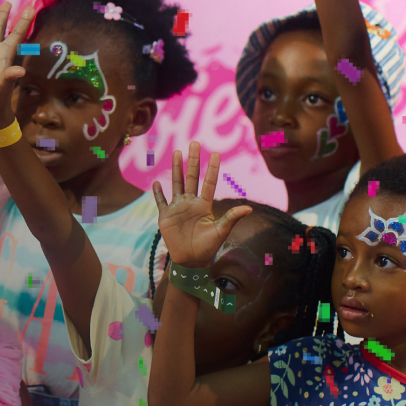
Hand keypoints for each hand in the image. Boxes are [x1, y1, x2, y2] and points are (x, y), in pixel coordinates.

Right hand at [150, 142, 251, 268]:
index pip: (208, 182)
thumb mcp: (221, 232)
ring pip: (176, 184)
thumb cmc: (207, 248)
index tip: (215, 154)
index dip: (211, 168)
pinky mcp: (166, 217)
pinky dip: (158, 193)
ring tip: (177, 153)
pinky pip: (161, 202)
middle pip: (192, 177)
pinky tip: (156, 182)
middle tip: (194, 143)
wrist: (191, 261)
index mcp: (204, 205)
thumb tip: (249, 208)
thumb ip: (231, 218)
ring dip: (176, 169)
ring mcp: (177, 208)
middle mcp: (191, 203)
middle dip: (192, 160)